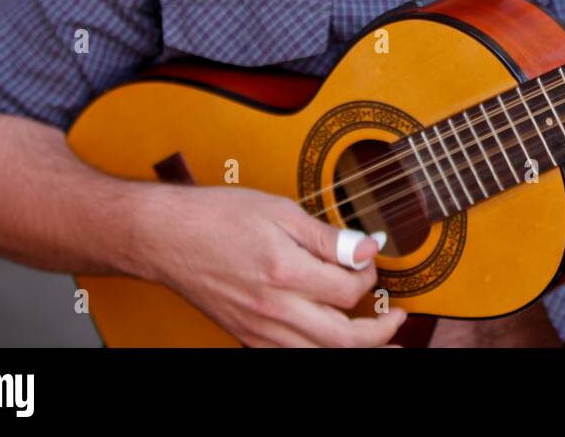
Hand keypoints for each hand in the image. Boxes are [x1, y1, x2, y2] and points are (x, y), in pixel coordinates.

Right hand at [137, 186, 406, 346]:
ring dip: (353, 348)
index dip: (369, 275)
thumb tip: (365, 246)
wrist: (166, 237)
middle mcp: (272, 309)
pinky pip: (292, 354)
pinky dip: (318, 349)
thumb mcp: (280, 212)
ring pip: (319, 353)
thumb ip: (326, 236)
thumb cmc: (217, 217)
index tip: (369, 259)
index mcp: (284, 272)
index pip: (349, 290)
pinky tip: (331, 339)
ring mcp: (258, 328)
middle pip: (342, 339)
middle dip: (379, 334)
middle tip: (398, 319)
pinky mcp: (247, 335)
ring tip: (380, 341)